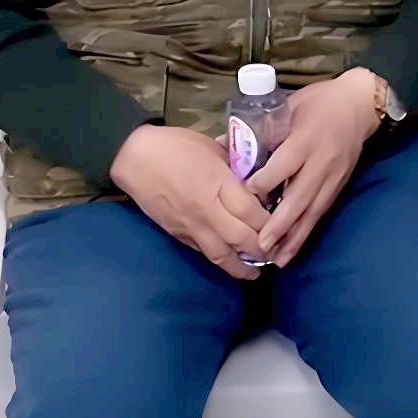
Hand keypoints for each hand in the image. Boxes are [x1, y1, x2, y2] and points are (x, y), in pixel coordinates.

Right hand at [109, 125, 268, 279]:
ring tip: (256, 272)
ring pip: (221, 255)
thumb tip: (256, 175)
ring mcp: (191, 226)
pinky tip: (230, 262)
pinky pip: (203, 252)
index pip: (252, 212)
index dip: (271, 223)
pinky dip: (220, 259)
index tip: (284, 225)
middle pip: (242, 239)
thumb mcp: (213, 147)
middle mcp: (207, 210)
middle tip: (277, 252)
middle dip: (263, 249)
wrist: (133, 157)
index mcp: (218, 184)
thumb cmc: (175, 145)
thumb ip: (236, 165)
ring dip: (242, 267)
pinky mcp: (178, 234)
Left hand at [247, 70, 382, 266]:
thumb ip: (260, 130)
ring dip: (294, 238)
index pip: (281, 168)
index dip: (262, 184)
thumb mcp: (287, 107)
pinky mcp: (338, 187)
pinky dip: (306, 233)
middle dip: (279, 225)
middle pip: (298, 198)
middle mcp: (319, 163)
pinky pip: (320, 214)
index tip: (243, 197)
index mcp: (304, 140)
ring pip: (311, 213)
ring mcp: (331, 178)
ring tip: (278, 260)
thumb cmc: (318, 102)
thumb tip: (223, 145)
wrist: (359, 105)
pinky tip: (294, 249)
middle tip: (260, 246)